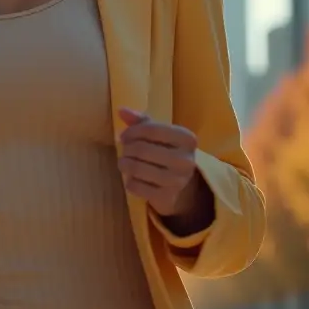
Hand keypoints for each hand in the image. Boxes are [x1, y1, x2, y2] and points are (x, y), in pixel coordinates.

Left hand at [117, 107, 205, 223]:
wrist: (185, 187)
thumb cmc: (169, 153)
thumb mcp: (161, 135)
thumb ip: (142, 121)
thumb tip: (121, 110)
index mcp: (187, 139)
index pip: (151, 129)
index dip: (132, 131)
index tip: (124, 136)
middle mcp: (186, 160)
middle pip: (142, 149)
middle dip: (127, 149)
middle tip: (124, 150)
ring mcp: (177, 181)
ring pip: (137, 168)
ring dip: (124, 164)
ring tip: (123, 162)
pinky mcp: (167, 197)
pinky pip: (136, 186)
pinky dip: (129, 181)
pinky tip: (132, 178)